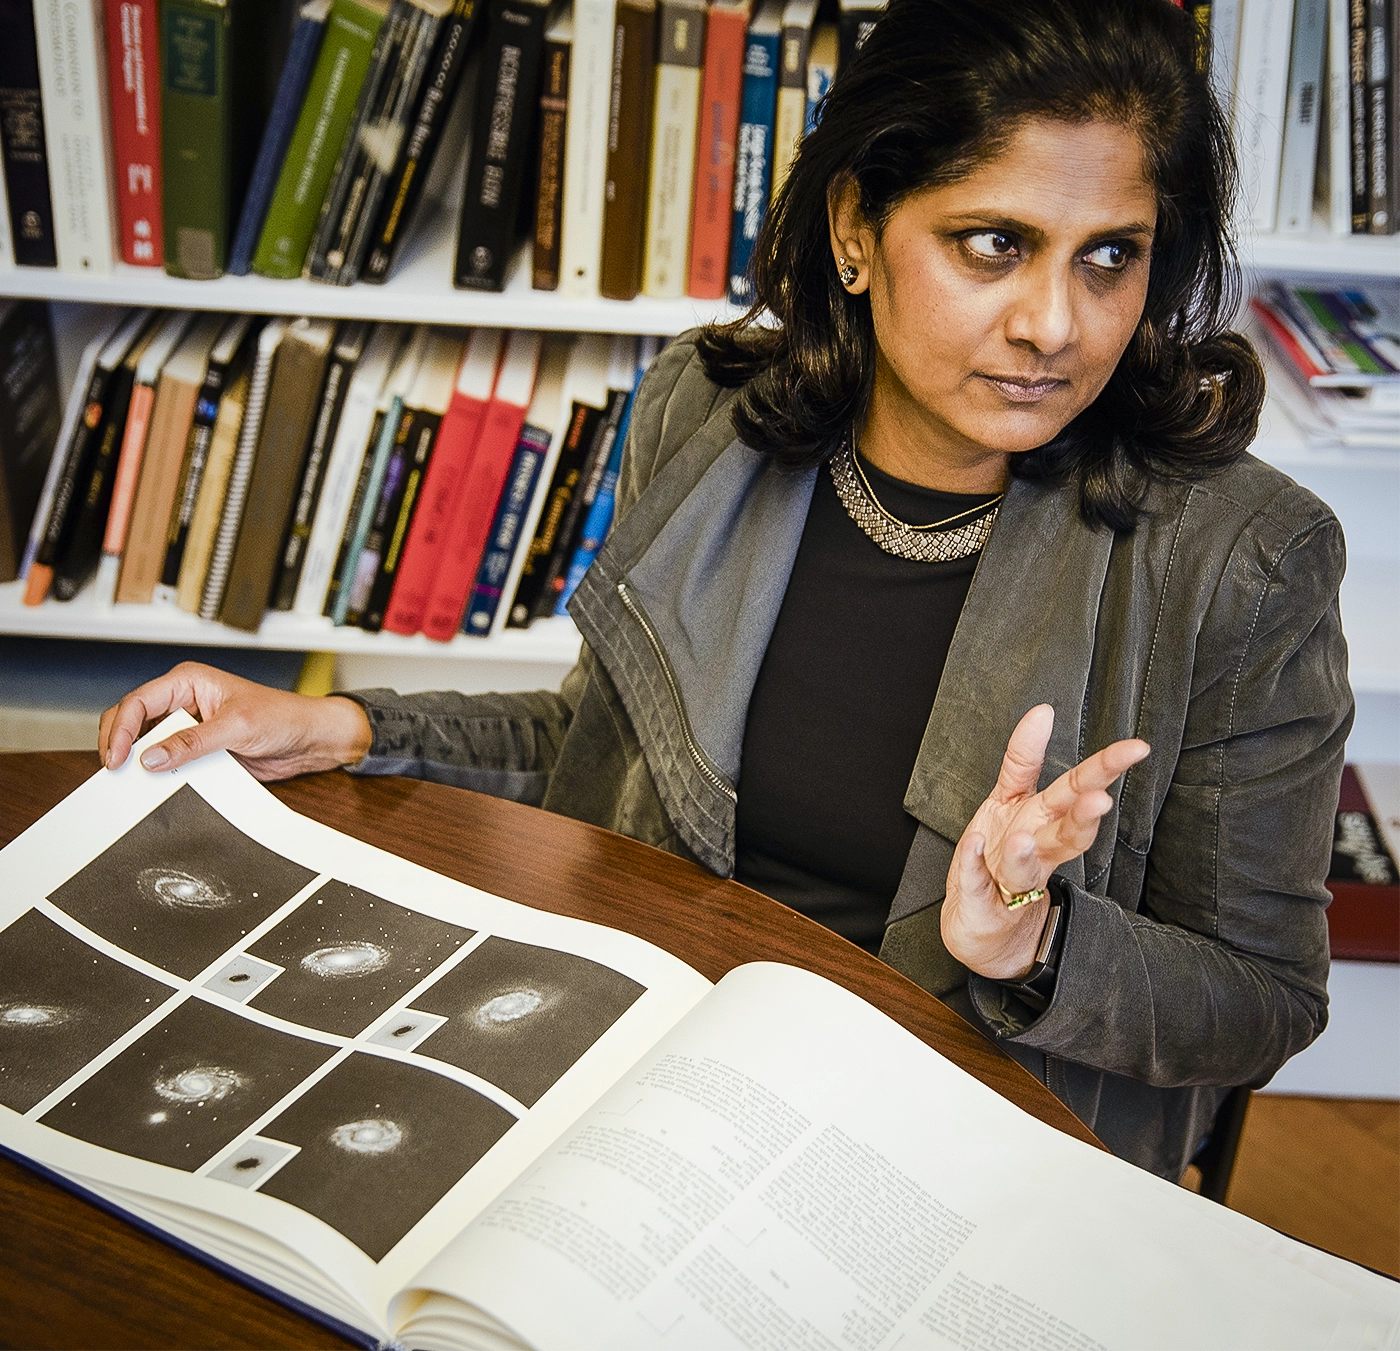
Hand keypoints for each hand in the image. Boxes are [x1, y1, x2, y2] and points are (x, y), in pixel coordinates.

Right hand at [98, 662, 373, 781]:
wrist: (309, 739)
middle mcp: (184, 702)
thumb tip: (151, 758)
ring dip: (139, 763)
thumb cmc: (283, 717)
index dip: (121, 730)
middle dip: (121, 745)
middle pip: (134, 722)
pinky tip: (156, 788)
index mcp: (188, 682)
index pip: (139, 702)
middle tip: (116, 774)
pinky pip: (170, 763)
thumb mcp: (236, 727)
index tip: (117, 758)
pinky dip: (160, 775)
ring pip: (148, 745)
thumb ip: (192, 743)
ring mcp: (190, 727)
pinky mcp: (199, 750)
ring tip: (130, 784)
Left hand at [942, 704, 1148, 980]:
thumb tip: (1044, 711)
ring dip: (1027, 852)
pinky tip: (974, 848)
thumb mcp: (1009, 799)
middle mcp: (1036, 848)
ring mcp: (1012, 879)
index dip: (1105, 768)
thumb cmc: (1001, 860)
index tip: (1136, 747)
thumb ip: (1024, 759)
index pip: (1078, 789)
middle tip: (1100, 800)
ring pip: (1028, 865)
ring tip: (1024, 839)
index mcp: (1045, 820)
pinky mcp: (984, 903)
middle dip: (1085, 814)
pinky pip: (977, 882)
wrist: (985, 929)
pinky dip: (974, 866)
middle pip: (1066, 828)